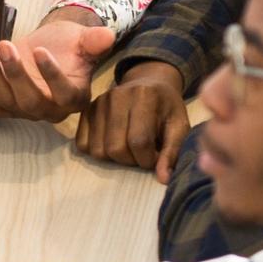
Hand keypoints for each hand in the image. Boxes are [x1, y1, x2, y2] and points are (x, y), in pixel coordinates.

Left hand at [0, 6, 114, 121]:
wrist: (46, 47)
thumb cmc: (67, 46)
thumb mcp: (83, 39)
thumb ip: (94, 40)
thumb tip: (107, 36)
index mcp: (75, 97)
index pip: (64, 95)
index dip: (51, 74)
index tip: (39, 50)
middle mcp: (51, 111)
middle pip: (31, 101)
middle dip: (15, 73)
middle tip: (6, 45)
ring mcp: (27, 112)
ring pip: (7, 101)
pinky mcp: (7, 108)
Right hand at [74, 60, 192, 179]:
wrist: (148, 83)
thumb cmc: (166, 108)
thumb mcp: (179, 126)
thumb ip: (173, 151)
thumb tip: (163, 179)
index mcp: (144, 96)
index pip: (139, 141)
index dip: (148, 159)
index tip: (156, 158)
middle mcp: (116, 96)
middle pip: (116, 148)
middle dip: (131, 161)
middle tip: (142, 154)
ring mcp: (98, 103)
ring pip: (98, 150)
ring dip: (115, 159)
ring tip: (129, 149)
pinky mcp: (86, 111)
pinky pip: (83, 144)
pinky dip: (98, 152)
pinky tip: (112, 144)